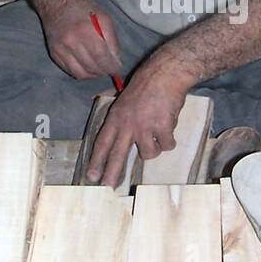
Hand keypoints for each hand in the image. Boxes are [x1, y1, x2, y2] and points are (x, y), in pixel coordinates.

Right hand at [39, 0, 121, 79]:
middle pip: (92, 67)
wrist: (56, 2)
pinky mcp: (54, 53)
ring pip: (81, 73)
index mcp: (85, 30)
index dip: (112, 67)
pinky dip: (82, 72)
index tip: (117, 68)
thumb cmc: (83, 8)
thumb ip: (112, 40)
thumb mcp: (103, 18)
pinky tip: (88, 66)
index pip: (101, 57)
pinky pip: (70, 71)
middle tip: (110, 69)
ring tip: (99, 68)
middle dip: (104, 71)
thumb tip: (116, 61)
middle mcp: (71, 41)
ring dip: (93, 74)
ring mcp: (60, 49)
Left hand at [86, 60, 189, 186]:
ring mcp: (145, 127)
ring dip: (155, 147)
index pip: (102, 142)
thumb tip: (94, 96)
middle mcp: (128, 124)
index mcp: (116, 117)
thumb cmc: (146, 84)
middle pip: (117, 154)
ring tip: (158, 132)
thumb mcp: (122, 93)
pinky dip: (170, 140)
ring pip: (148, 153)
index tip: (91, 176)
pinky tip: (169, 126)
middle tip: (107, 187)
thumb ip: (110, 99)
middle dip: (111, 173)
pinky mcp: (162, 128)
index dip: (96, 161)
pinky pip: (167, 146)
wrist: (165, 74)